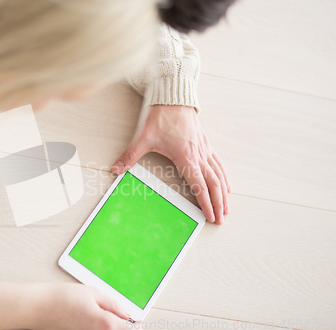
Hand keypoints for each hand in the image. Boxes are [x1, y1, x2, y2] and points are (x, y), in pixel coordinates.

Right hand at [28, 283, 139, 329]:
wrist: (38, 308)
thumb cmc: (63, 297)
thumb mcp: (93, 293)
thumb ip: (114, 305)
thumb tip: (127, 314)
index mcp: (106, 325)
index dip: (137, 324)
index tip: (136, 318)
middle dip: (125, 329)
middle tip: (121, 318)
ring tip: (103, 317)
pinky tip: (92, 322)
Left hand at [112, 105, 230, 223]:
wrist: (174, 97)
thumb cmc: (161, 116)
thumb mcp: (143, 137)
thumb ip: (130, 155)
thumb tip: (115, 169)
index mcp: (186, 157)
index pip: (200, 185)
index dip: (206, 203)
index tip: (210, 216)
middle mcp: (199, 155)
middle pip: (214, 183)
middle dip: (218, 203)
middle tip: (220, 219)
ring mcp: (204, 149)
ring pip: (219, 174)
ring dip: (224, 192)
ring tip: (226, 207)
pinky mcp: (205, 143)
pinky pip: (218, 163)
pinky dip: (224, 176)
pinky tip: (226, 183)